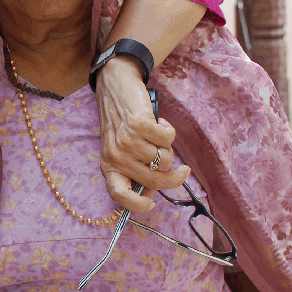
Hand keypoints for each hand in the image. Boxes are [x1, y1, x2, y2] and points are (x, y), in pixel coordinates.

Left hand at [95, 57, 189, 213]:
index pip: (118, 195)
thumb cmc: (122, 122)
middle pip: (154, 181)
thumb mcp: (121, 149)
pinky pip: (168, 139)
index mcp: (109, 166)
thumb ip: (135, 170)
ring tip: (158, 136)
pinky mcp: (139, 125)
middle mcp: (116, 156)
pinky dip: (169, 131)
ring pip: (164, 160)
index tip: (152, 202)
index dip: (136, 205)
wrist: (115, 87)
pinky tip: (159, 123)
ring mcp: (127, 141)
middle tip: (183, 170)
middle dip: (174, 178)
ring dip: (169, 149)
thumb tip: (153, 193)